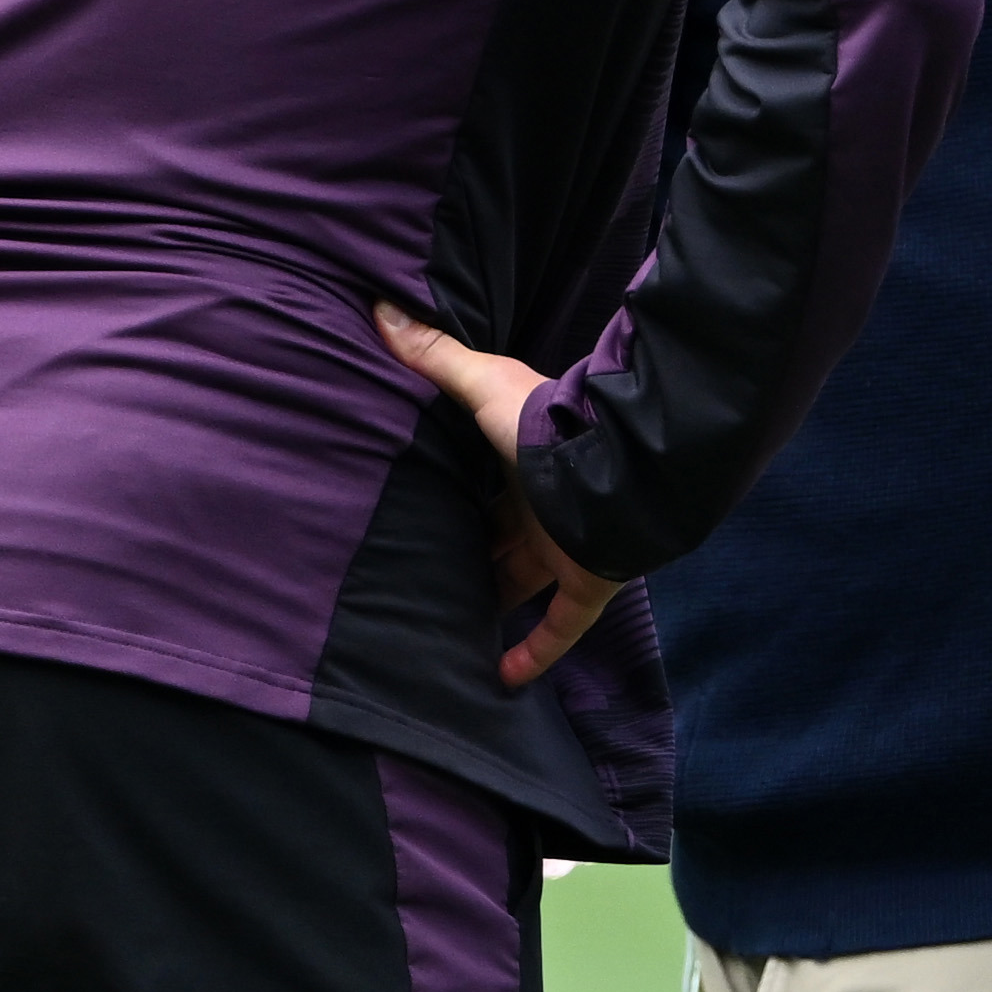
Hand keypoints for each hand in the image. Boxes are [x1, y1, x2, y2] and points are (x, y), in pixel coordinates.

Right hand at [373, 300, 617, 689]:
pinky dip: (533, 654)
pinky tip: (501, 681)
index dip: (452, 497)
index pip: (481, 487)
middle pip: (498, 541)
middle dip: (465, 556)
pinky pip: (558, 630)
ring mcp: (566, 550)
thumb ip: (435, 356)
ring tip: (442, 631)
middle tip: (415, 575)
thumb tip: (381, 310)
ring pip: (522, 585)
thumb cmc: (544, 423)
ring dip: (489, 606)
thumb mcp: (482, 382)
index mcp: (520, 465)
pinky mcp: (586, 584)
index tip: (412, 510)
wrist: (609, 464)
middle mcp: (542, 510)